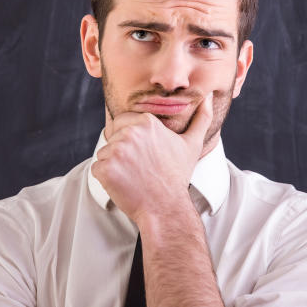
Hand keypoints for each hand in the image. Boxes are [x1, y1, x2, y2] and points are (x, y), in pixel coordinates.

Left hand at [92, 93, 213, 223]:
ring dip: (114, 165)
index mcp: (147, 122)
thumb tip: (208, 98)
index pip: (123, 121)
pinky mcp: (105, 169)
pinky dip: (106, 178)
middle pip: (112, 136)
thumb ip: (201, 118)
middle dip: (121, 151)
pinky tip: (123, 184)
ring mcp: (116, 151)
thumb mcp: (191, 145)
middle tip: (139, 167)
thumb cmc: (176, 177)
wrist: (166, 208)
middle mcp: (130, 133)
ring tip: (133, 176)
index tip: (143, 155)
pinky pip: (97, 168)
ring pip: (104, 152)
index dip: (131, 139)